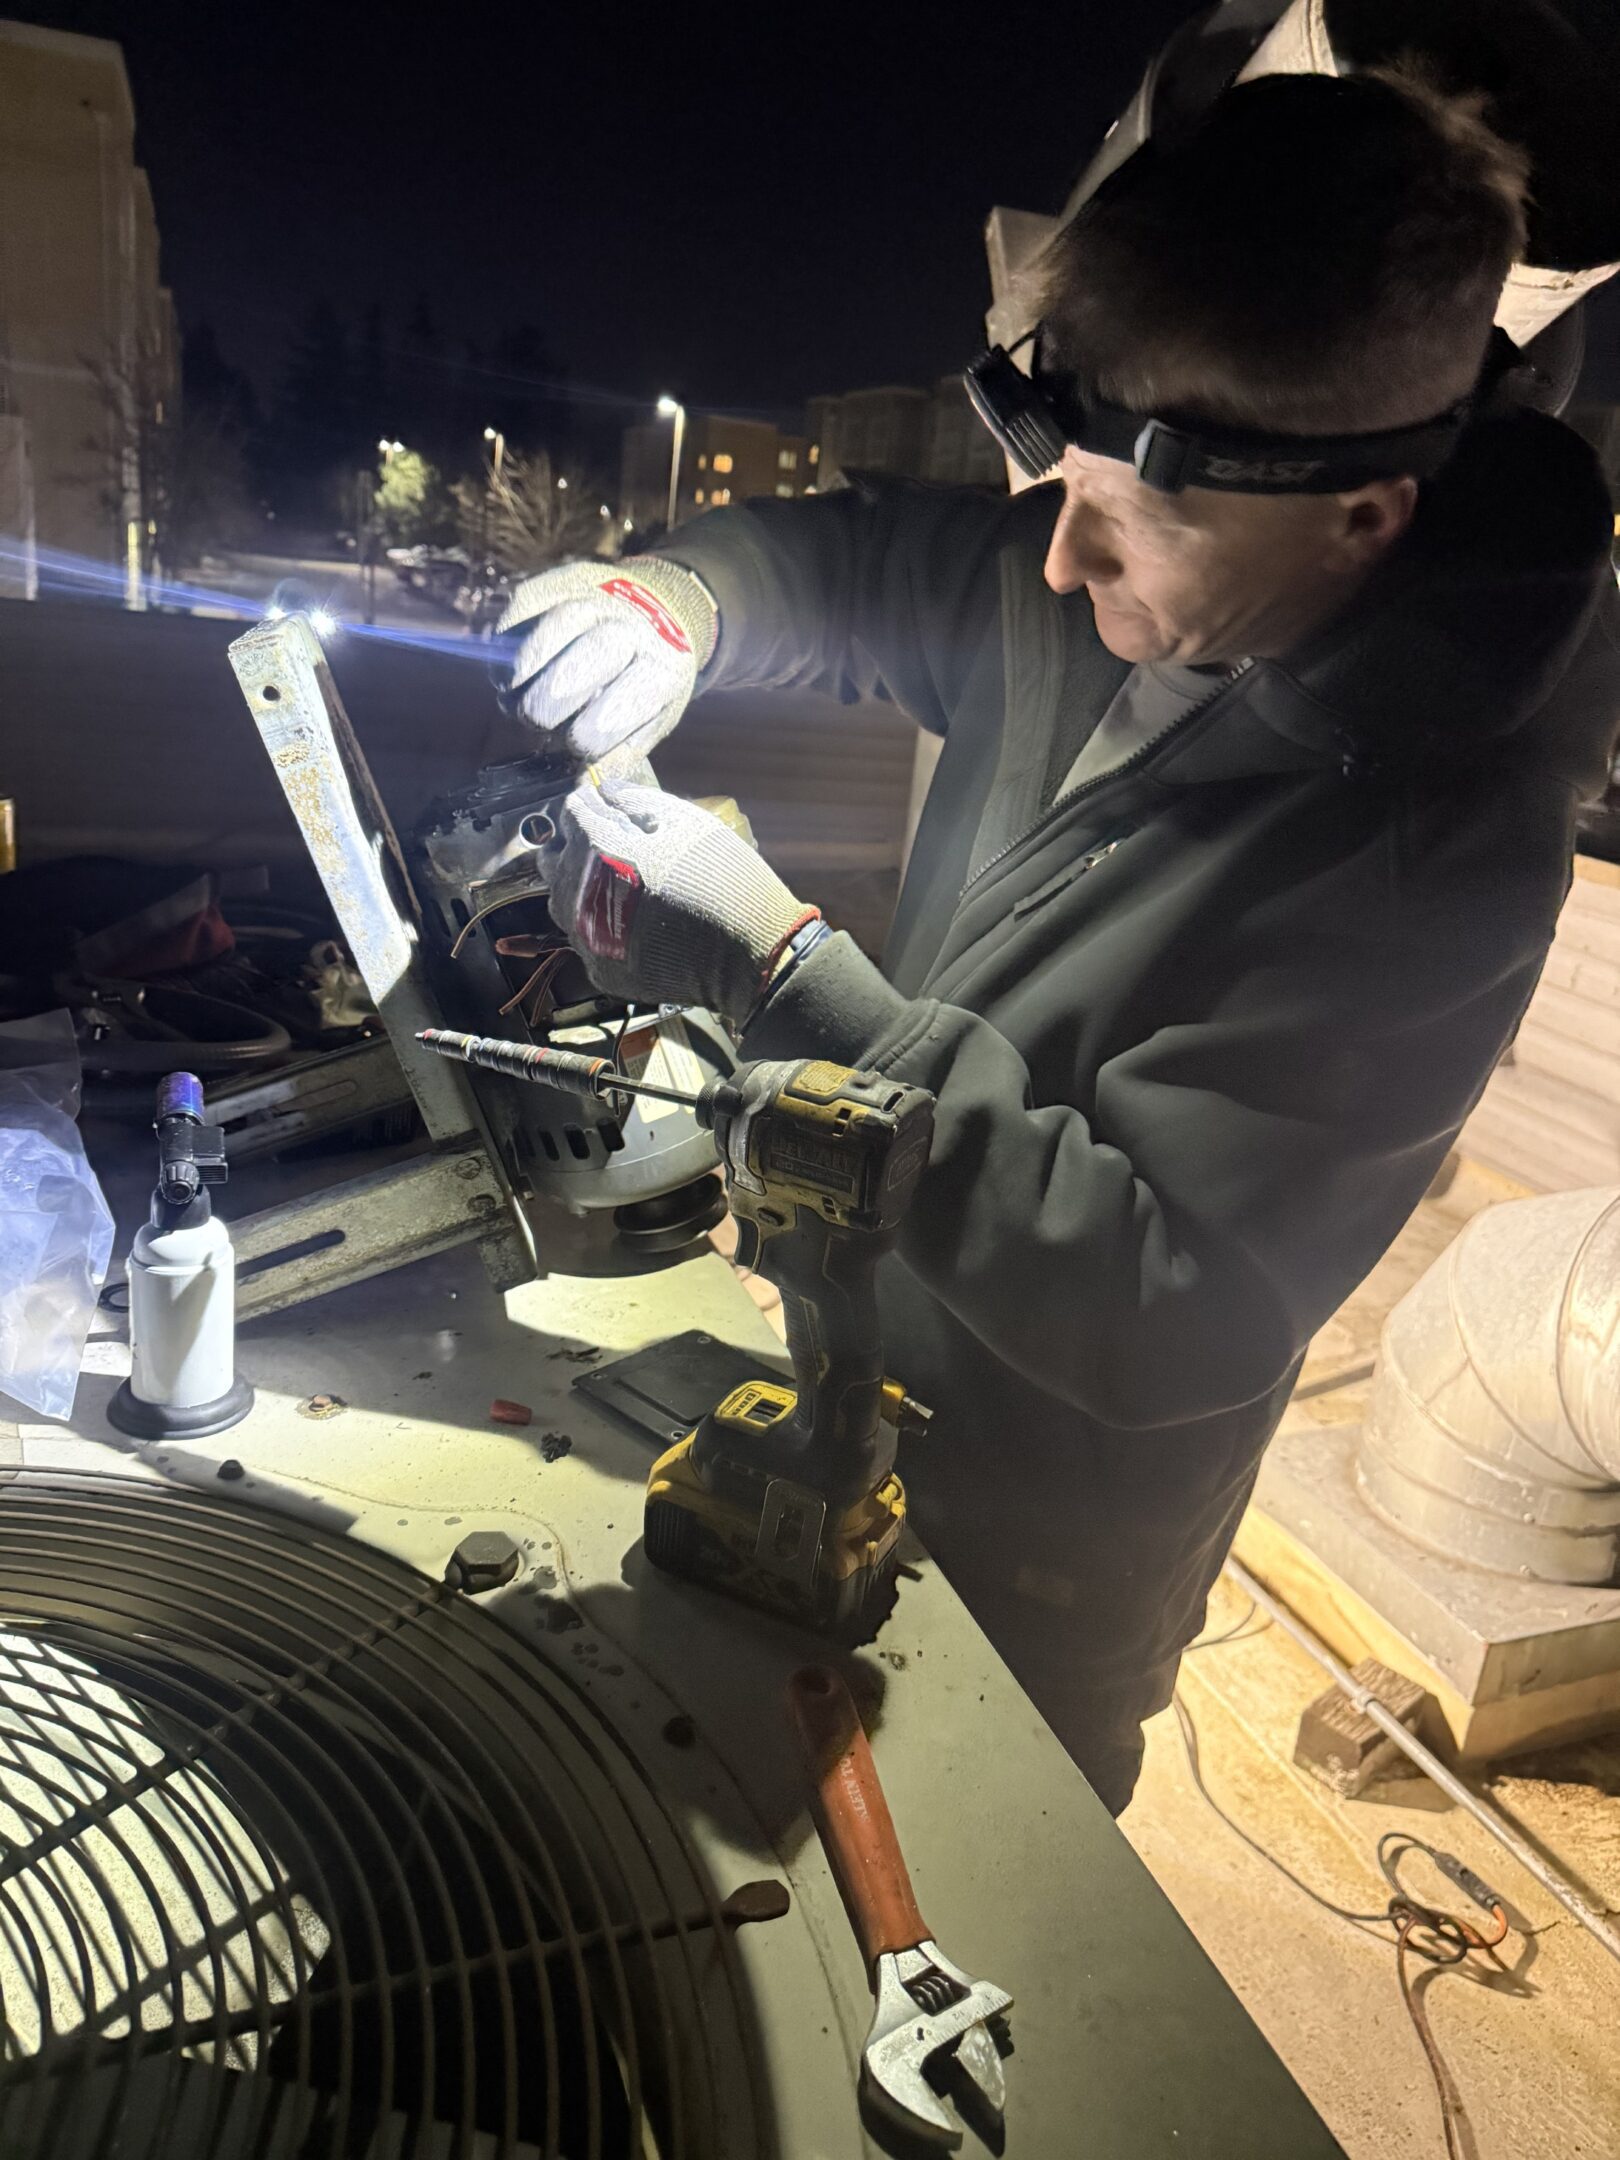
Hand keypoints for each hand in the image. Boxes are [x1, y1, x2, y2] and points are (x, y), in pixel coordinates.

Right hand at [497, 557, 716, 762]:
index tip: (574, 745)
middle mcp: (630, 626)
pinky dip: (505, 649)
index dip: (587, 736)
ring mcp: (594, 597)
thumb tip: (581, 783)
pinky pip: (520, 614)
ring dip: (520, 677)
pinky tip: (511, 674)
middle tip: (539, 721)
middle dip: (548, 706)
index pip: (618, 709)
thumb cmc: (649, 676)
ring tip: (516, 699)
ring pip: (545, 634)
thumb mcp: (654, 716)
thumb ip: (621, 751)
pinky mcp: (558, 581)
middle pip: (577, 668)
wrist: (661, 604)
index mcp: (662, 667)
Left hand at [545, 775, 816, 1023]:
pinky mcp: (600, 969)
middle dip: (577, 849)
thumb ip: (634, 800)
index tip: (605, 811)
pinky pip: (587, 942)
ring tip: (618, 889)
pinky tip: (632, 926)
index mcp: (596, 845)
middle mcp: (577, 891)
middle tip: (610, 851)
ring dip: (583, 890)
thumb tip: (603, 790)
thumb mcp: (684, 820)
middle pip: (556, 860)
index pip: (571, 813)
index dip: (590, 807)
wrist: (746, 948)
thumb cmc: (720, 876)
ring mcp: (586, 935)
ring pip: (563, 904)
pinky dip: (603, 930)